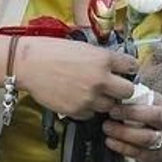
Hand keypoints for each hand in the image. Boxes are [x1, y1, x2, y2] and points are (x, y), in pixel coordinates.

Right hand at [17, 37, 138, 118]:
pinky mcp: (77, 110)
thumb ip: (102, 58)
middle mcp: (101, 79)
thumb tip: (115, 67)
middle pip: (128, 91)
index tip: (125, 71)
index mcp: (103, 59)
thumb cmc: (51, 51)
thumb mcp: (83, 47)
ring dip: (104, 100)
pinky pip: (91, 114)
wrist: (29, 64)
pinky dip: (87, 109)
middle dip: (122, 89)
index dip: (128, 69)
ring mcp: (90, 97)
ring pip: (110, 106)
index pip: (132, 66)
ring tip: (90, 92)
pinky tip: (77, 98)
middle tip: (113, 87)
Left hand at [104, 89, 161, 161]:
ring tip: (107, 128)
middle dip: (131, 116)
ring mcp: (161, 139)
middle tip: (110, 116)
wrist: (160, 141)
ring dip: (124, 133)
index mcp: (160, 104)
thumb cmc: (141, 116)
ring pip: (147, 137)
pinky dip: (123, 148)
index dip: (132, 106)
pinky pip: (140, 153)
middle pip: (155, 117)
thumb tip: (108, 88)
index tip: (112, 107)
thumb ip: (128, 97)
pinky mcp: (154, 155)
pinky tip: (110, 141)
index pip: (152, 103)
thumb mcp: (139, 102)